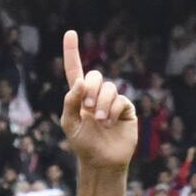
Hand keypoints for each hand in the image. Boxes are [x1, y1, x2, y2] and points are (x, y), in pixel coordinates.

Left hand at [60, 31, 136, 169]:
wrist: (101, 162)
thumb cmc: (83, 145)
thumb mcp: (70, 125)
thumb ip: (70, 103)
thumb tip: (78, 82)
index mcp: (78, 98)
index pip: (75, 71)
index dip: (72, 53)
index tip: (70, 33)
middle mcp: (95, 96)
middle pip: (94, 76)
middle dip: (89, 88)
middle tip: (86, 107)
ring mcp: (112, 101)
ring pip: (108, 87)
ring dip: (101, 103)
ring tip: (99, 122)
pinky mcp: (126, 108)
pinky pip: (120, 99)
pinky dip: (112, 110)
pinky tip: (109, 123)